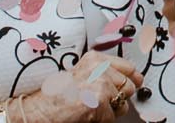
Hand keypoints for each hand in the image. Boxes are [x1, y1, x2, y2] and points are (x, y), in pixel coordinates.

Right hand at [11, 51, 145, 122]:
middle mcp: (99, 68)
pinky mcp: (98, 103)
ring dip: (110, 111)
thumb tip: (136, 79)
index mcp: (95, 59)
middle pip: (128, 86)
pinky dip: (102, 120)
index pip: (129, 67)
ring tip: (90, 108)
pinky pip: (112, 117)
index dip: (133, 78)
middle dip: (118, 98)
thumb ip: (106, 73)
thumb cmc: (58, 96)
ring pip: (123, 104)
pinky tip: (87, 115)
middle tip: (98, 101)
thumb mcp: (82, 74)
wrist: (39, 111)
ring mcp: (100, 85)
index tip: (135, 82)